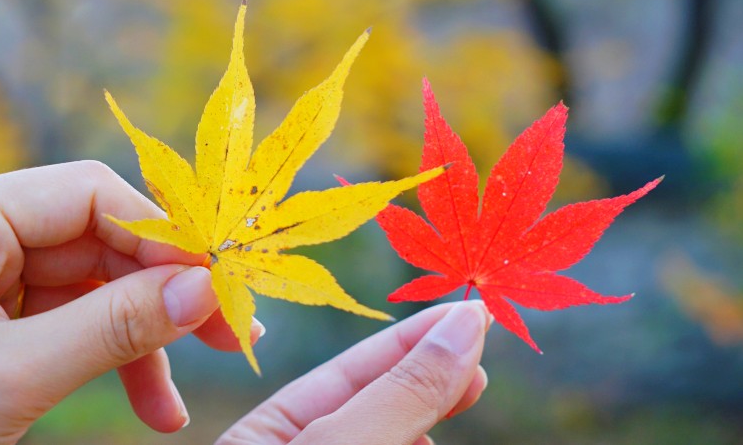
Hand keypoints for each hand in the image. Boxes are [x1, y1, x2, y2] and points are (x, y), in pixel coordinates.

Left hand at [0, 161, 261, 443]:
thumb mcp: (15, 374)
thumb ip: (114, 327)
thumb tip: (205, 290)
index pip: (88, 195)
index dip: (161, 234)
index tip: (215, 279)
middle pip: (100, 240)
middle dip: (160, 294)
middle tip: (224, 334)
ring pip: (94, 285)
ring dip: (139, 338)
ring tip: (171, 406)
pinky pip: (71, 316)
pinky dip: (108, 354)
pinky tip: (145, 401)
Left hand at [218, 300, 489, 444]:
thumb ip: (399, 394)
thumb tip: (466, 323)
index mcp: (259, 437)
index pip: (345, 373)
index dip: (409, 340)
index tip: (470, 311)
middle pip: (367, 406)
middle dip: (425, 380)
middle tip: (482, 355)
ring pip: (385, 436)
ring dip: (423, 420)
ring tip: (467, 390)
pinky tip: (430, 443)